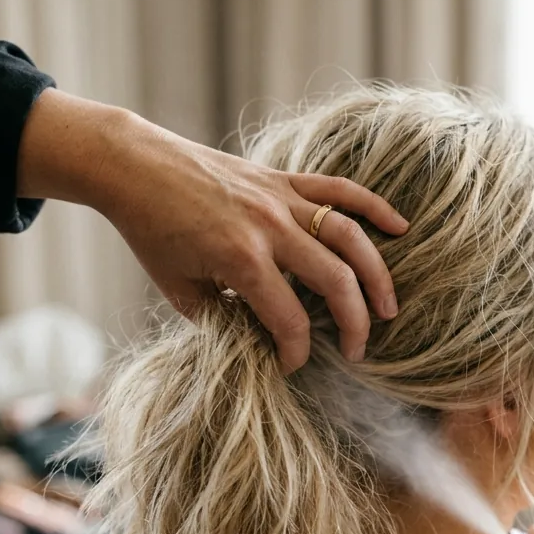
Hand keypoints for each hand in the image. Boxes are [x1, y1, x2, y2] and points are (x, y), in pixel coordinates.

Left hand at [17, 90, 407, 370]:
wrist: (135, 167)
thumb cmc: (151, 232)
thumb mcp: (179, 289)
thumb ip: (221, 317)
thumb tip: (257, 339)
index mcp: (240, 261)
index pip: (289, 320)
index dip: (296, 352)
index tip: (292, 366)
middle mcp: (269, 228)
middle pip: (334, 281)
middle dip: (353, 323)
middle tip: (357, 351)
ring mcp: (280, 199)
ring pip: (348, 236)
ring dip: (376, 274)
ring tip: (389, 308)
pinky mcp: (282, 178)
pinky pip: (339, 189)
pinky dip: (372, 207)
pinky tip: (398, 228)